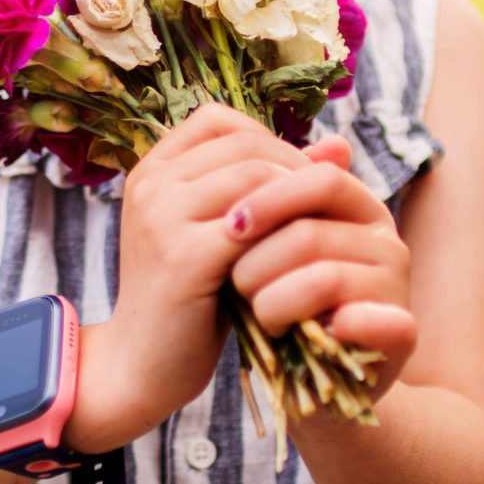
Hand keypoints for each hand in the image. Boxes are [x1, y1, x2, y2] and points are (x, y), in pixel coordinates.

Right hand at [66, 104, 348, 450]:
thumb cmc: (191, 295)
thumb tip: (340, 145)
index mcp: (153, 169)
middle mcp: (151, 183)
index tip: (292, 177)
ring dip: (294, 199)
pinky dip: (283, 235)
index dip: (266, 138)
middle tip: (321, 205)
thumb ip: (271, 184)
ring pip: (251, 177)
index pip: (218, 119)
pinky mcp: (181, 256)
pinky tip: (296, 258)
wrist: (142, 364)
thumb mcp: (227, 230)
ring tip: (312, 229)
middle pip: (243, 143)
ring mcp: (161, 217)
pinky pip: (251, 226)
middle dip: (293, 168)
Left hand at [224, 140, 417, 405]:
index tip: (227, 223)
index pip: (319, 178)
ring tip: (255, 315)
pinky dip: (324, 326)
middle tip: (235, 282)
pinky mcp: (402, 334)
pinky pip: (363, 319)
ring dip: (272, 300)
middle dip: (258, 259)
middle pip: (312, 230)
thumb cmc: (286, 301)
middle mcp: (385, 240)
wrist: (318, 380)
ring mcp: (397, 287)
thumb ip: (267, 200)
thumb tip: (241, 131)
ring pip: (322, 277)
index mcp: (358, 208)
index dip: (270, 195)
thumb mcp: (272, 247)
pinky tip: (293, 335)